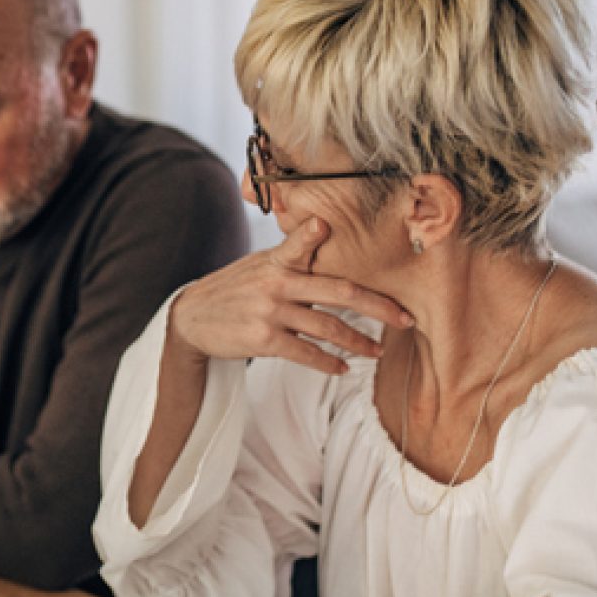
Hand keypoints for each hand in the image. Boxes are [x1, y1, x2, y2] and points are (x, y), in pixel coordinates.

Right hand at [169, 214, 412, 375]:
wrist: (191, 318)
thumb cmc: (234, 289)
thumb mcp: (259, 264)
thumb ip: (292, 252)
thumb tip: (322, 227)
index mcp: (278, 261)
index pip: (308, 243)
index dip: (330, 238)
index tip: (369, 244)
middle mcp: (277, 283)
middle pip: (340, 292)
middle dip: (378, 307)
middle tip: (405, 319)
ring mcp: (270, 312)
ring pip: (328, 328)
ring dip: (358, 342)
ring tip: (377, 352)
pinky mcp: (263, 340)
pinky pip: (305, 353)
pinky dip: (328, 363)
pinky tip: (342, 369)